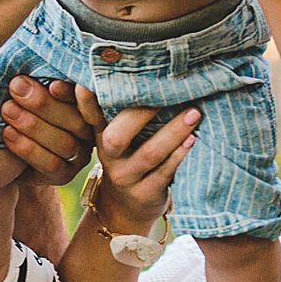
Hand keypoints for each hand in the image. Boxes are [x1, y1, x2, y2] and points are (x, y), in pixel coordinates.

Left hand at [0, 77, 93, 183]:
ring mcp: (78, 154)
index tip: (51, 83)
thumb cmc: (13, 103)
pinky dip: (28, 149)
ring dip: (33, 126)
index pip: (86, 96)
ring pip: (65, 143)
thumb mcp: (24, 86)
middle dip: (44, 104)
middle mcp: (87, 129)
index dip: (70, 92)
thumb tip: (36, 46)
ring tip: (7, 110)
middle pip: (76, 120)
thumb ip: (36, 73)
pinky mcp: (64, 174)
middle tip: (16, 87)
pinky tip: (7, 134)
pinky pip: (52, 165)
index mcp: (84, 102)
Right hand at [79, 88, 200, 232]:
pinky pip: (164, 172)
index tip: (87, 82)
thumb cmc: (127, 158)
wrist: (125, 208)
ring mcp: (126, 178)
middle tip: (167, 90)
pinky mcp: (145, 194)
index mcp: (100, 136)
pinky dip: (179, 154)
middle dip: (142, 113)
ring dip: (174, 132)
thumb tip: (144, 72)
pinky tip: (192, 140)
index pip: (90, 116)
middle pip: (117, 137)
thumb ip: (120, 111)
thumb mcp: (115, 137)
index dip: (86, 101)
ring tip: (194, 113)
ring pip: (149, 154)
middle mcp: (109, 157)